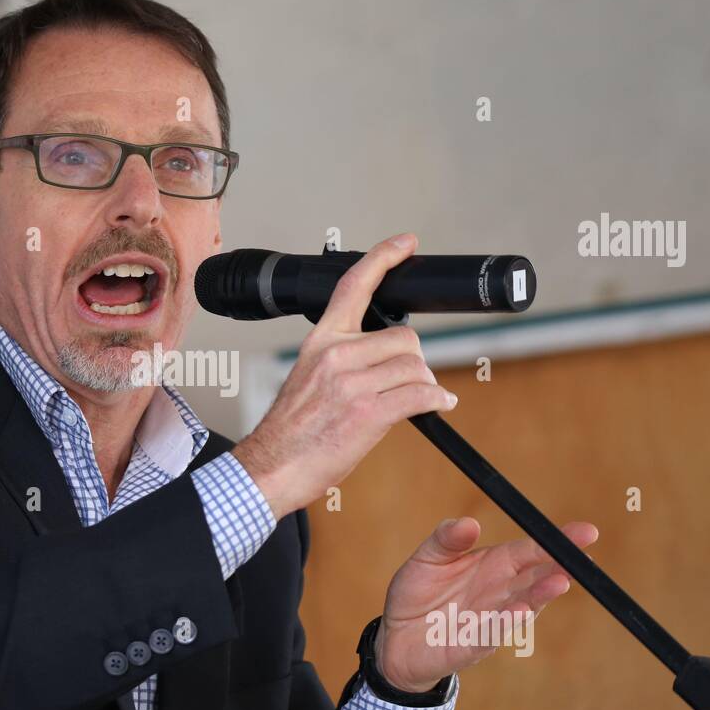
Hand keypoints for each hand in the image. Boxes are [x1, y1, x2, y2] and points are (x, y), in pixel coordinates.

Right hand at [231, 233, 456, 518]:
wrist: (272, 465)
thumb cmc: (291, 430)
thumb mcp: (308, 377)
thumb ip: (342, 359)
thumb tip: (383, 359)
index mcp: (320, 341)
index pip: (354, 286)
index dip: (384, 257)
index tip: (406, 243)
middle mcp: (336, 355)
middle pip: (405, 338)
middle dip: (413, 361)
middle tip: (404, 381)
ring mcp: (352, 383)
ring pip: (416, 367)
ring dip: (423, 384)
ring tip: (412, 399)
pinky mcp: (368, 412)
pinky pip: (420, 395)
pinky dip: (436, 401)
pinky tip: (437, 406)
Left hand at [374, 517, 599, 691]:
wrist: (394, 637)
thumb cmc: (418, 594)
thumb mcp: (427, 559)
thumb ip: (446, 539)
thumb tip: (468, 523)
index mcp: (493, 567)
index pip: (530, 551)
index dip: (556, 541)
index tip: (586, 532)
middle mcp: (499, 594)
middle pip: (535, 580)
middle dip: (560, 568)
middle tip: (582, 558)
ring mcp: (489, 621)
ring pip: (521, 609)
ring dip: (540, 597)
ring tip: (559, 582)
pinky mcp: (469, 646)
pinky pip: (489, 635)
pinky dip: (503, 624)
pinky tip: (517, 612)